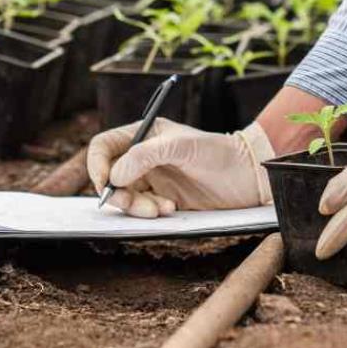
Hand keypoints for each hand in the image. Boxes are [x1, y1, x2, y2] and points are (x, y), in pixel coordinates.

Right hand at [87, 118, 274, 216]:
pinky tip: (172, 209)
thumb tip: (114, 176)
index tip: (105, 184)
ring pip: (125, 197)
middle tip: (137, 204)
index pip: (104, 147)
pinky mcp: (164, 198)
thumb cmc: (219, 152)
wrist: (249, 175)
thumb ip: (144, 156)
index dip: (97, 165)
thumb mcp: (181, 146)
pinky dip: (151, 213)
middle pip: (110, 177)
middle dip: (119, 194)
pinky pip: (143, 209)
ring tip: (163, 209)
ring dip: (137, 207)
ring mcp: (153, 178)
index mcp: (143, 134)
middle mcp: (144, 156)